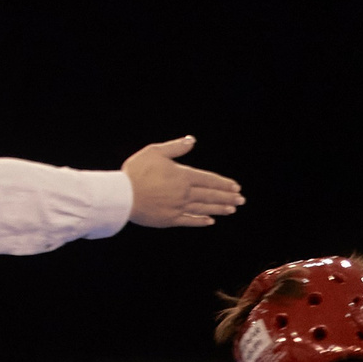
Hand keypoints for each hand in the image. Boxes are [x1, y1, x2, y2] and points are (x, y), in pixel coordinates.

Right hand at [124, 136, 243, 227]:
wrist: (121, 196)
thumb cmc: (136, 171)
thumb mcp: (155, 152)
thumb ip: (175, 148)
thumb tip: (192, 140)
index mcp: (182, 176)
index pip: (209, 180)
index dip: (223, 183)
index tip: (236, 186)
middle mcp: (184, 193)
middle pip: (210, 195)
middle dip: (227, 197)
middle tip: (241, 199)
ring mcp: (178, 207)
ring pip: (204, 208)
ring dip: (219, 208)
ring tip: (232, 209)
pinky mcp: (169, 219)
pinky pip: (190, 220)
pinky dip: (201, 221)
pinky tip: (210, 221)